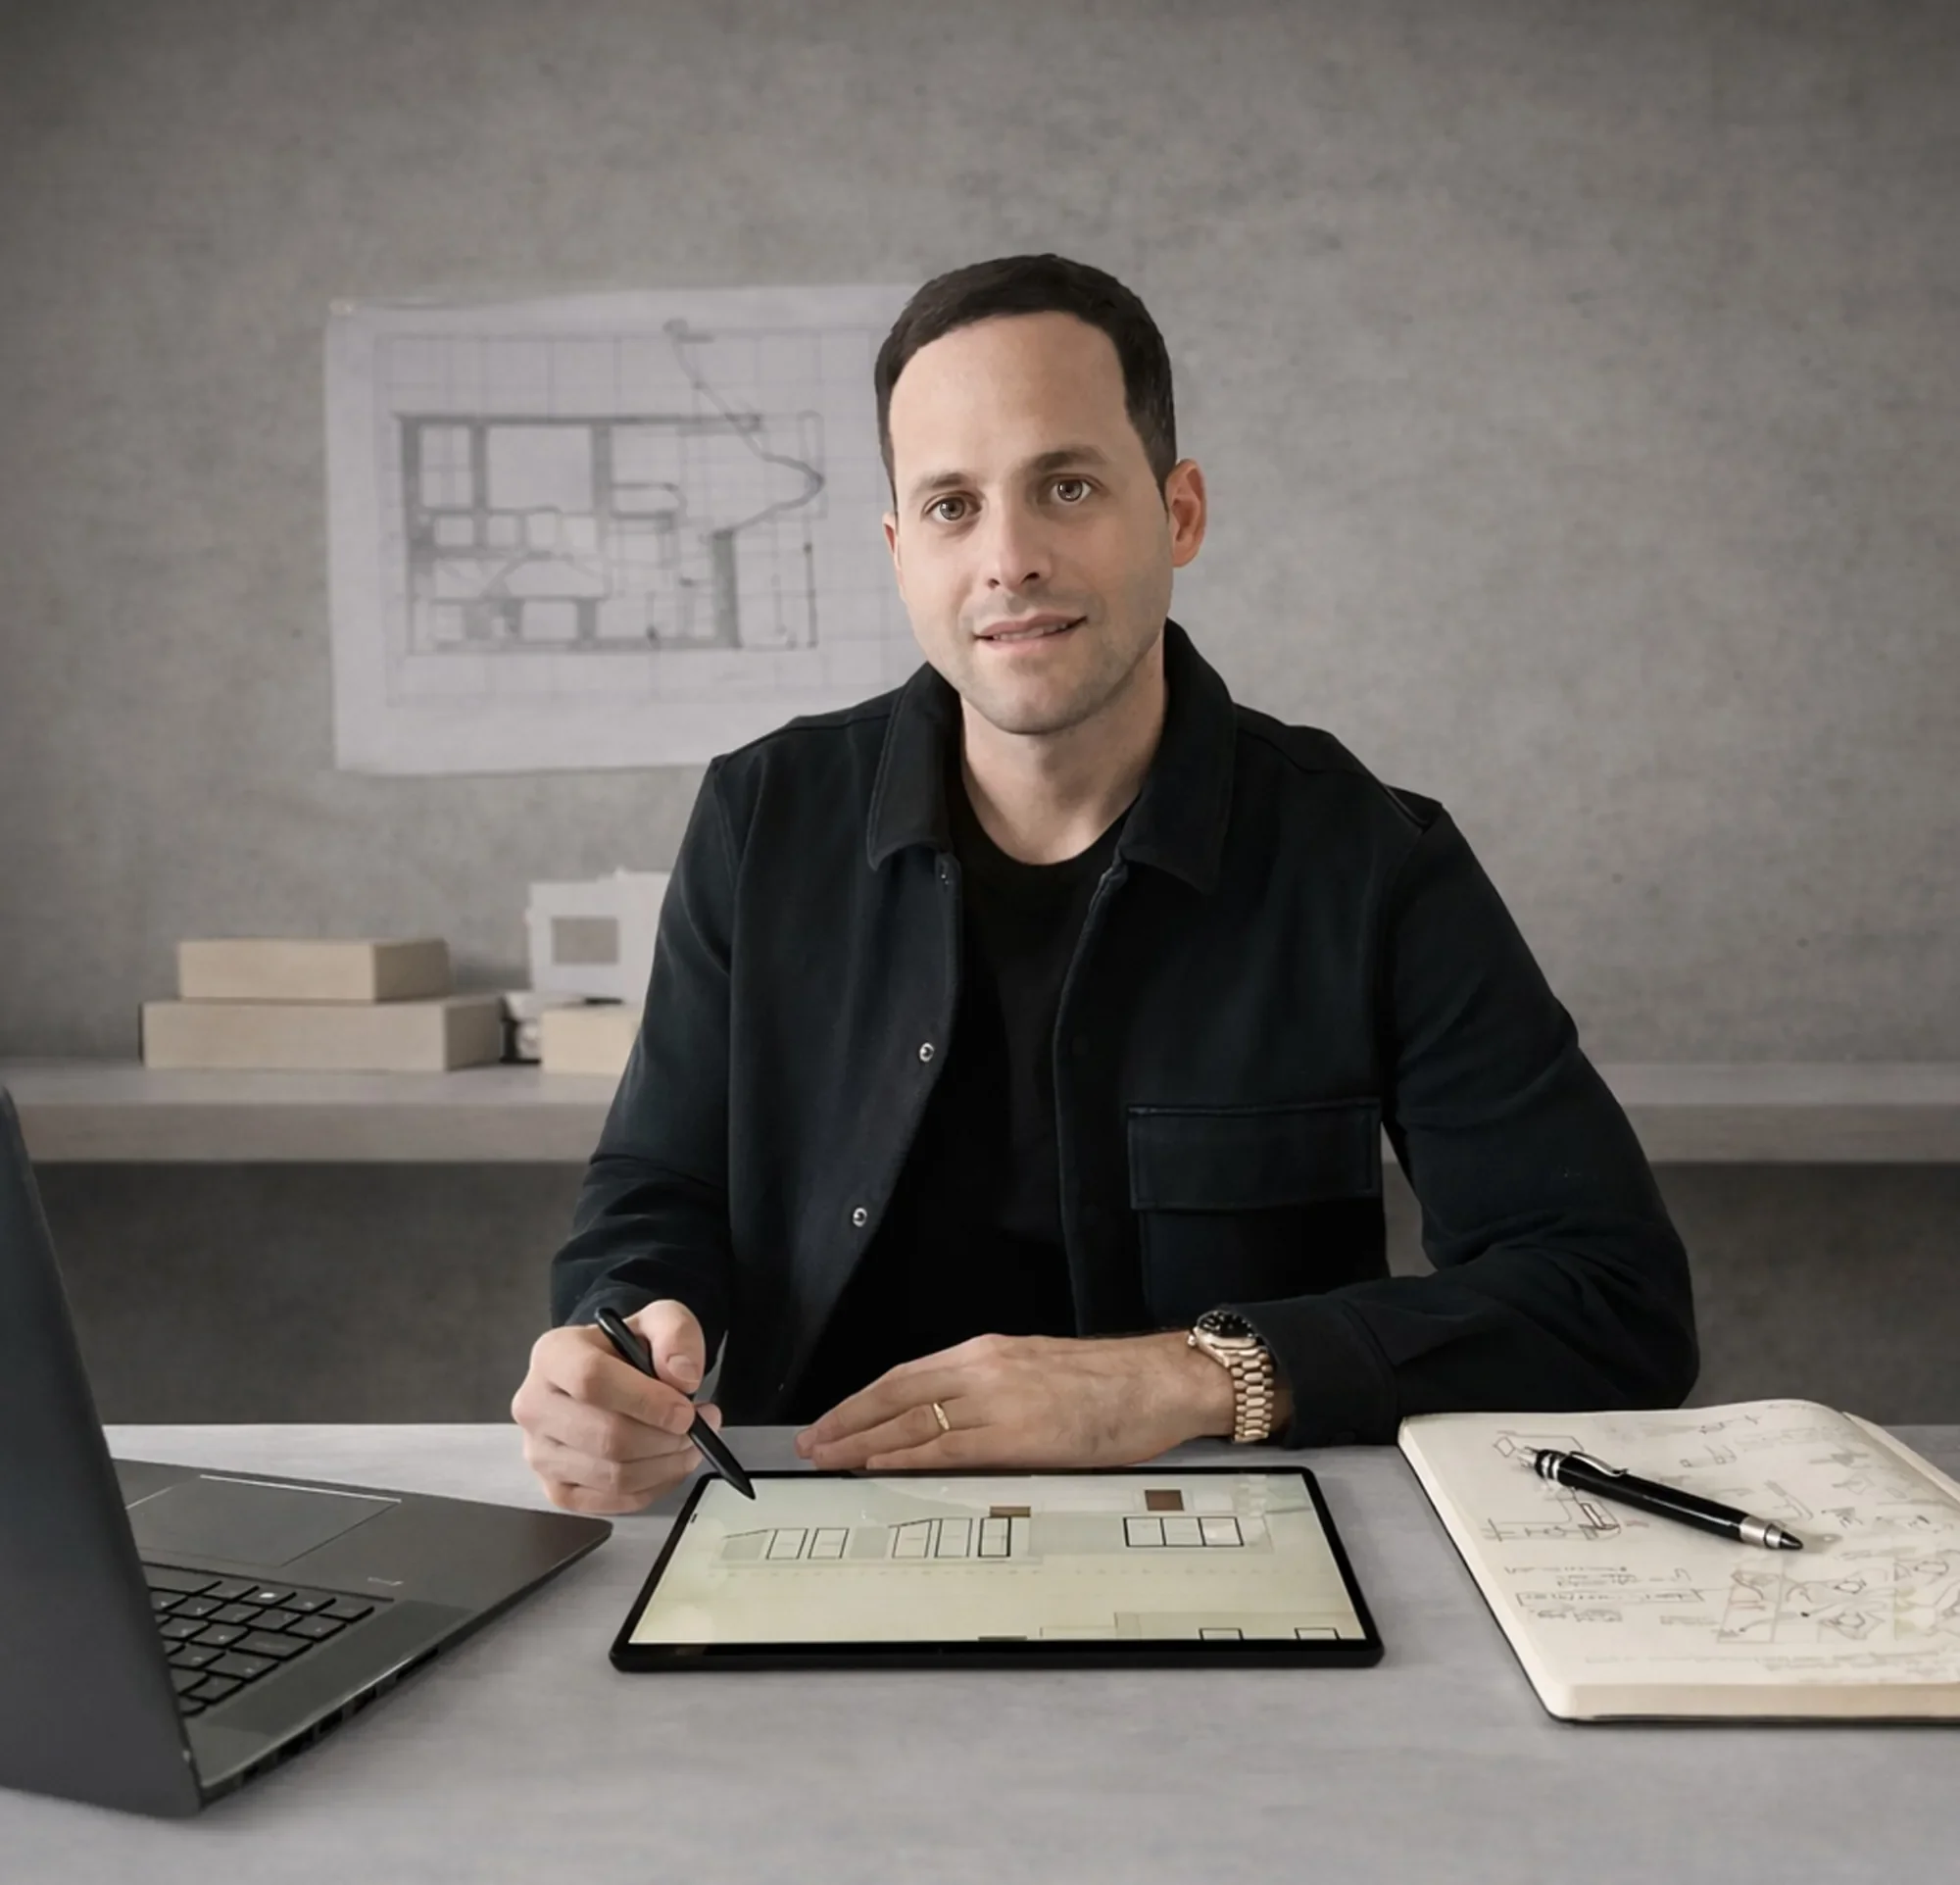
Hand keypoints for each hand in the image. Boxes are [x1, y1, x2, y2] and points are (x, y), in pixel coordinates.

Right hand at [510, 1299, 724, 1513]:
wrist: (608, 1375)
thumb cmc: (629, 1349)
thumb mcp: (659, 1320)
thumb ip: (676, 1334)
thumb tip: (683, 1378)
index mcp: (552, 1354)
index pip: (591, 1381)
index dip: (645, 1400)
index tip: (685, 1411)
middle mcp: (534, 1405)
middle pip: (606, 1436)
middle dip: (665, 1438)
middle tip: (700, 1427)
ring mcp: (539, 1453)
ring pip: (612, 1475)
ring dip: (665, 1465)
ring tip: (690, 1443)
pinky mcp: (556, 1489)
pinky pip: (611, 1502)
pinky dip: (652, 1488)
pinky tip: (668, 1464)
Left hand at [793, 1330, 1236, 1471]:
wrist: (1162, 1381)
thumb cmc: (1112, 1384)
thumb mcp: (1038, 1373)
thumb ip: (992, 1393)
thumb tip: (950, 1425)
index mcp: (988, 1353)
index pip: (905, 1376)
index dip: (860, 1401)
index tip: (831, 1422)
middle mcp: (984, 1368)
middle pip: (896, 1396)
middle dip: (847, 1422)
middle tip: (811, 1445)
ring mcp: (999, 1399)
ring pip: (913, 1422)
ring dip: (864, 1444)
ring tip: (830, 1460)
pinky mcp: (1019, 1433)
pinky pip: (948, 1449)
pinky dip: (906, 1460)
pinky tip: (880, 1469)